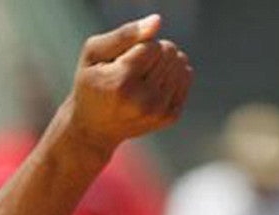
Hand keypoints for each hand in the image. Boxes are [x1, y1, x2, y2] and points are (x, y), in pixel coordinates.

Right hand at [69, 15, 192, 150]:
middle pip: (168, 52)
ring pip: (180, 63)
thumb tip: (158, 22)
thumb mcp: (94, 54)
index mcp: (120, 84)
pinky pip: (186, 76)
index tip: (122, 60)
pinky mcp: (170, 117)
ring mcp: (158, 111)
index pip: (152, 45)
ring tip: (143, 75)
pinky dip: (173, 74)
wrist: (94, 128)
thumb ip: (125, 34)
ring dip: (164, 62)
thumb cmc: (92, 84)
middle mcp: (142, 101)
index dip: (139, 45)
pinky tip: (154, 84)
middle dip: (154, 52)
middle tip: (133, 68)